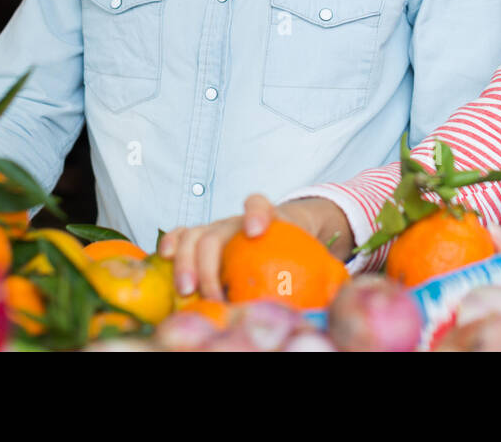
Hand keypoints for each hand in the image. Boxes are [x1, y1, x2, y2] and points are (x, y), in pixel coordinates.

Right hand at [158, 193, 342, 299]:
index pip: (261, 204)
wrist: (287, 234)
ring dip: (186, 261)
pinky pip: (181, 235)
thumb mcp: (317, 257)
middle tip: (213, 294)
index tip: (256, 231)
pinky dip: (170, 245)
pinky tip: (162, 261)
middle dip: (211, 261)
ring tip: (187, 291)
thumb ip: (324, 273)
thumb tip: (339, 295)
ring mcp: (219, 228)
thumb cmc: (299, 250)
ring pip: (195, 234)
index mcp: (271, 219)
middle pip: (219, 230)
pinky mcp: (202, 239)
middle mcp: (239, 222)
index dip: (257, 214)